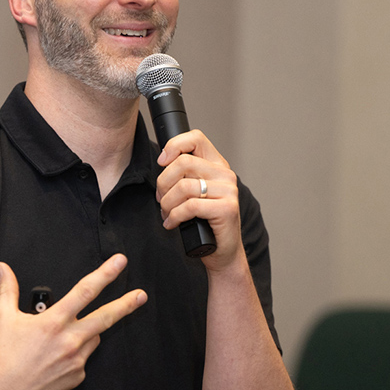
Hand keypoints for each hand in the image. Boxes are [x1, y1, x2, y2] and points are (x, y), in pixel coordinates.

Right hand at [0, 254, 146, 389]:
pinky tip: (54, 360)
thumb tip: (2, 267)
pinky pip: (83, 359)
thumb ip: (7, 289)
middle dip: (126, 304)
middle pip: (106, 317)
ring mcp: (76, 361)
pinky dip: (75, 354)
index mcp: (54, 322)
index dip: (105, 274)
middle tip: (141, 295)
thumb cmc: (1, 356)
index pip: (85, 291)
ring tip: (59, 339)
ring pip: (93, 338)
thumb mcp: (3, 318)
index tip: (120, 262)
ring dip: (86, 332)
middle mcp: (70, 340)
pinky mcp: (77, 378)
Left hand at [155, 130, 243, 268]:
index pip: (196, 138)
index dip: (174, 145)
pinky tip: (172, 223)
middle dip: (163, 183)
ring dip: (167, 203)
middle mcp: (225, 174)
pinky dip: (174, 216)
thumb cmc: (204, 222)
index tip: (161, 162)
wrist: (222, 251)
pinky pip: (190, 206)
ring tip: (167, 213)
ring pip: (184, 186)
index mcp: (217, 165)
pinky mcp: (227, 208)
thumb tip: (162, 162)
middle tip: (161, 199)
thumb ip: (184, 175)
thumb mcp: (193, 193)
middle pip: (183, 163)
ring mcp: (228, 191)